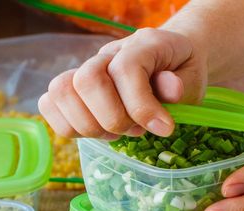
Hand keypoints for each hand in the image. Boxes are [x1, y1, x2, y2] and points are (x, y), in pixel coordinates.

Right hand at [38, 28, 206, 138]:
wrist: (171, 59)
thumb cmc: (181, 72)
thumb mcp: (194, 78)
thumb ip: (182, 85)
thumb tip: (170, 90)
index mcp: (142, 45)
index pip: (125, 70)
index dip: (141, 106)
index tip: (164, 128)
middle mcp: (108, 53)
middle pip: (86, 80)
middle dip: (112, 118)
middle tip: (136, 130)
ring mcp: (86, 69)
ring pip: (61, 91)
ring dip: (89, 125)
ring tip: (116, 132)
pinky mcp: (72, 88)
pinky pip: (49, 104)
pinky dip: (68, 126)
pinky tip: (97, 132)